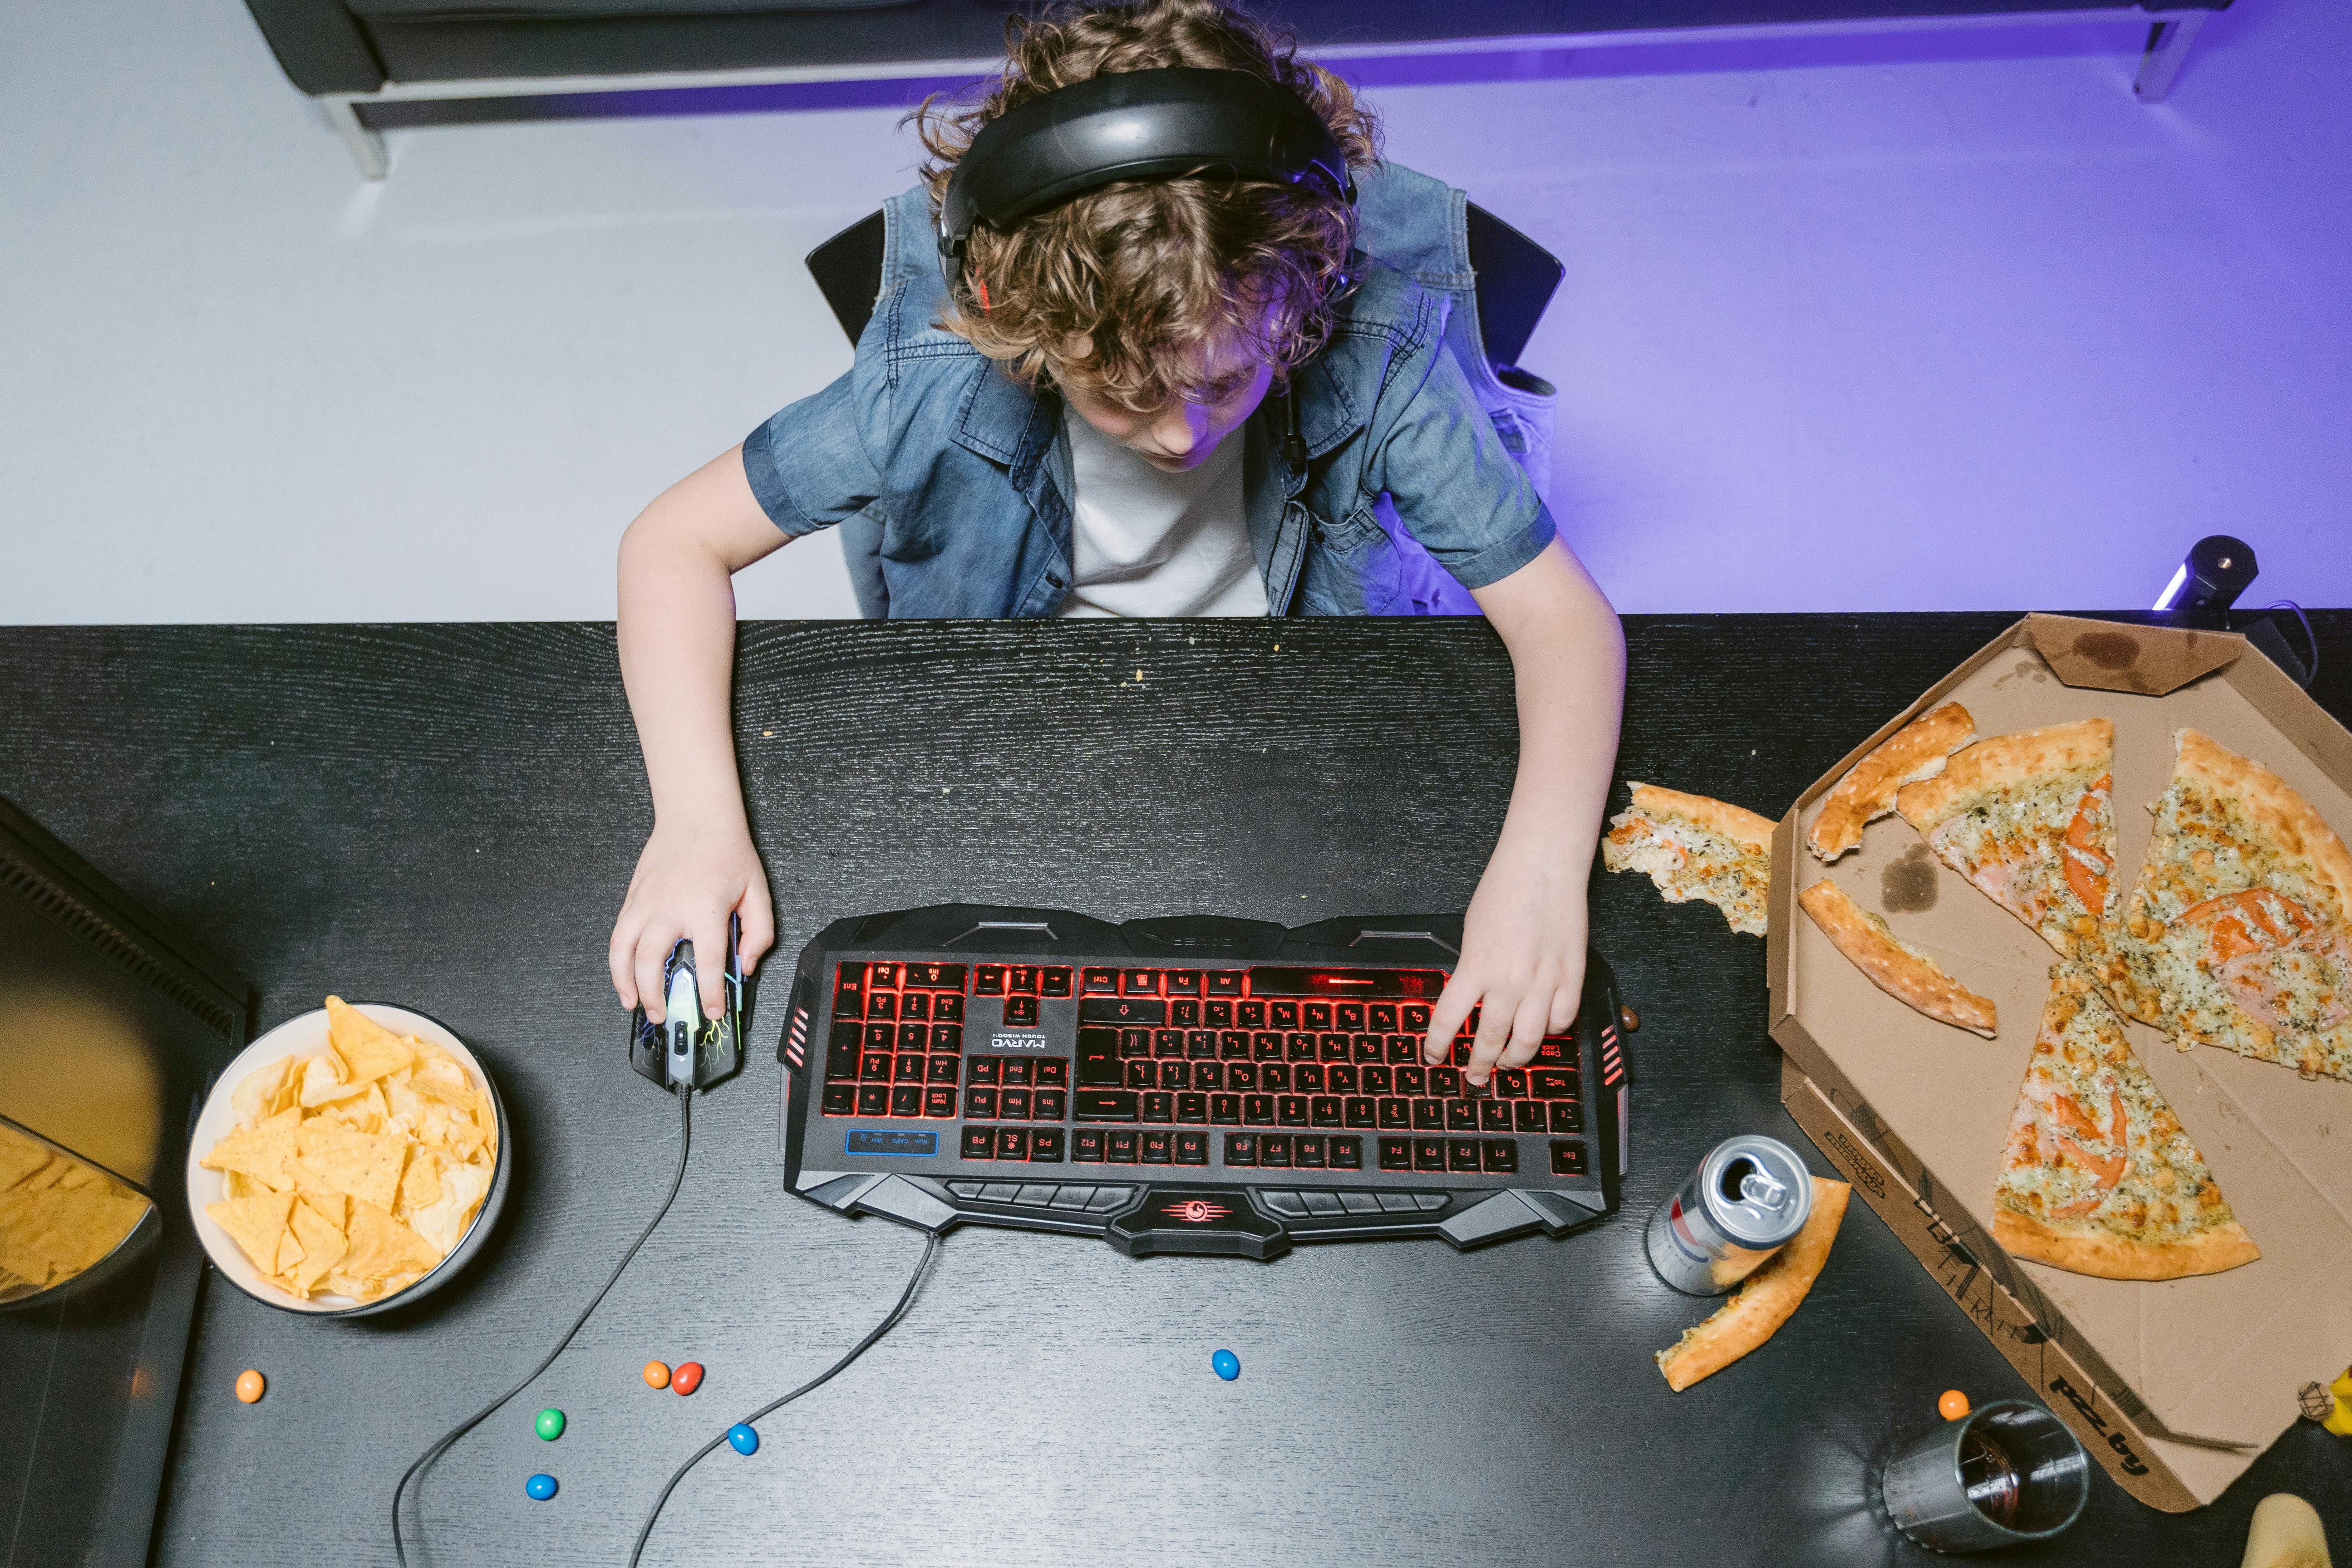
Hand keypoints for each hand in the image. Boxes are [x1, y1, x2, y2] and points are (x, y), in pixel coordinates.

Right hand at [608, 813, 775, 1020]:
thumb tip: (745, 966)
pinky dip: (616, 960)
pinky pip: (618, 935)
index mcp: (706, 909)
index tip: (712, 1011)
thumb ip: (759, 933)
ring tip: (633, 1004)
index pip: (708, 962)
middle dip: (655, 996)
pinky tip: (623, 975)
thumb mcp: (757, 891)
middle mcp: (670, 908)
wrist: (696, 816)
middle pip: (652, 962)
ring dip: (625, 982)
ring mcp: (646, 902)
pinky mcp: (632, 898)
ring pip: (624, 951)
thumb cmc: (727, 851)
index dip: (710, 993)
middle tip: (663, 1015)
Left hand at [1422, 833, 1589, 1085]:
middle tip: (1473, 1077)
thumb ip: (1471, 970)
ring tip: (1507, 1065)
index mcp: (1476, 966)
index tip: (1433, 1058)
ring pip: (1529, 1040)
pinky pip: (1562, 1020)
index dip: (1438, 1046)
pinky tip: (1543, 1032)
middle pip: (1490, 1040)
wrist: (1542, 866)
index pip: (1448, 1020)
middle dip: (1479, 1066)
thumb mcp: (1471, 933)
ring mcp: (1544, 981)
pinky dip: (1552, 1032)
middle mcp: (1509, 980)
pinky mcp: (1571, 975)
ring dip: (1515, 1060)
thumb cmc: (1503, 891)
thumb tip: (1469, 1001)